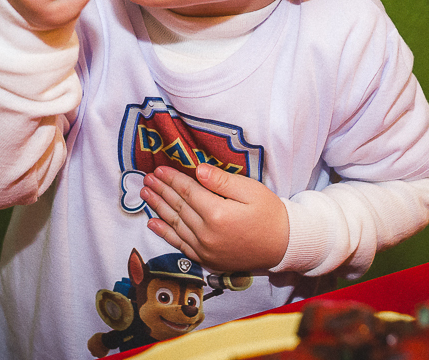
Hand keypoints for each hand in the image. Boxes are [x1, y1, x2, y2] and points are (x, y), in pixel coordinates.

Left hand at [141, 163, 289, 271]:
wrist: (283, 246)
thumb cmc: (269, 214)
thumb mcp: (251, 190)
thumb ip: (223, 181)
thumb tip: (199, 170)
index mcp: (217, 214)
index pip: (188, 192)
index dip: (172, 179)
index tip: (159, 169)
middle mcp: (207, 234)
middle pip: (178, 207)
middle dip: (161, 190)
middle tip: (146, 178)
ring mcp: (205, 249)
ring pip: (175, 224)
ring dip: (158, 208)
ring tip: (145, 194)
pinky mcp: (206, 259)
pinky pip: (180, 245)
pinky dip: (164, 234)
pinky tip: (152, 224)